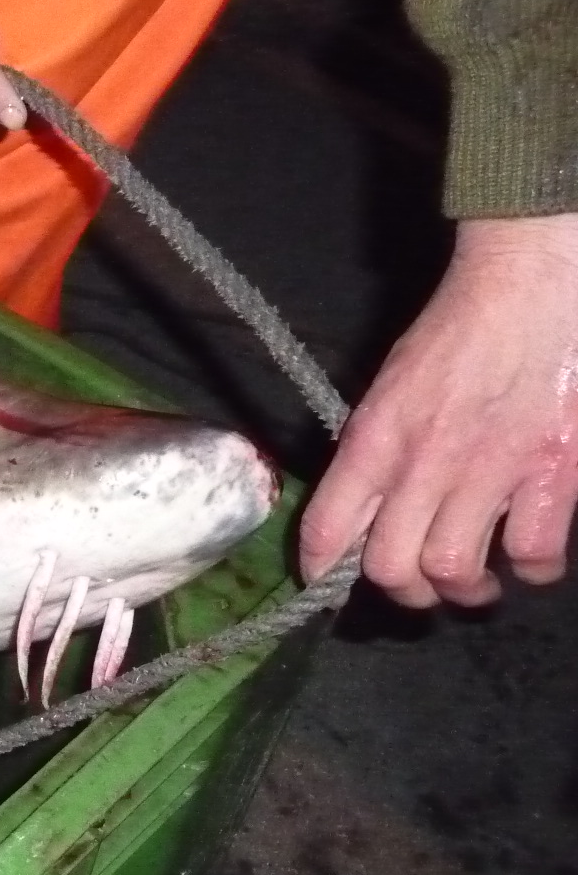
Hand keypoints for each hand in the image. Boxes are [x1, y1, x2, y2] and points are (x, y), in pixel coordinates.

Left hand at [300, 212, 577, 607]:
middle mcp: (424, 461)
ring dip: (464, 589)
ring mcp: (490, 469)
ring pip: (453, 571)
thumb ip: (375, 451)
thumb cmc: (460, 331)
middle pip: (389, 567)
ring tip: (475, 582)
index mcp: (376, 438)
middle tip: (422, 587)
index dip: (321, 570)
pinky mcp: (553, 472)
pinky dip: (532, 566)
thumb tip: (364, 511)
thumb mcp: (391, 388)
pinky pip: (532, 553)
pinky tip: (530, 552)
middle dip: (403, 593)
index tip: (328, 584)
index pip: (326, 527)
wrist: (532, 281)